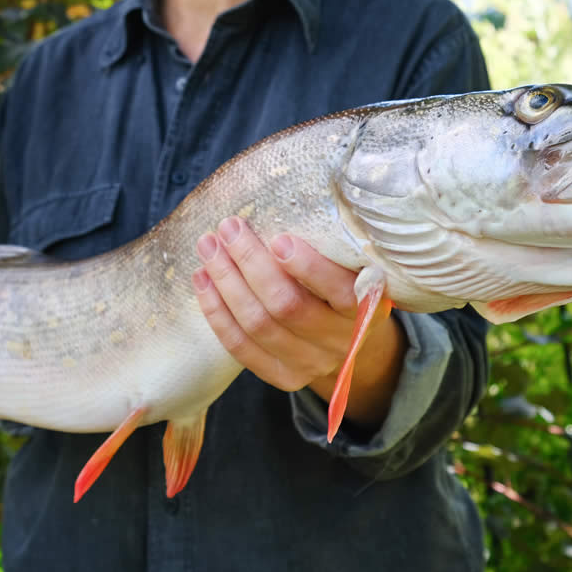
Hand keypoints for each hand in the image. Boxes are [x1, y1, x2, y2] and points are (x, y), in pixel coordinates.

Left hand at [192, 216, 406, 425]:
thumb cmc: (347, 280)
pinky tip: (203, 281)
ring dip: (226, 282)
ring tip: (208, 246)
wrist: (350, 335)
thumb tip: (290, 194)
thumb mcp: (355, 263)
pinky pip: (241, 348)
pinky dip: (217, 313)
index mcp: (368, 308)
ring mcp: (312, 364)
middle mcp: (341, 342)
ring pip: (258, 324)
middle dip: (251, 263)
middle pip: (287, 306)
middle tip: (228, 227)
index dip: (308, 268)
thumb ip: (333, 243)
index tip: (280, 239)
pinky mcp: (284, 377)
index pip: (340, 292)